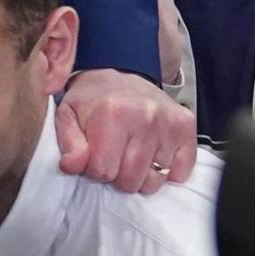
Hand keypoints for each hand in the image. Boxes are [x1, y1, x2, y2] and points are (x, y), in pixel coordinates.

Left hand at [55, 69, 197, 194]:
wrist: (120, 74)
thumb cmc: (93, 100)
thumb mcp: (68, 116)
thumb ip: (68, 144)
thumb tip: (70, 167)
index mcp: (113, 114)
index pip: (103, 172)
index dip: (94, 170)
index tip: (95, 155)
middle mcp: (146, 117)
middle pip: (130, 181)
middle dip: (117, 175)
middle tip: (113, 155)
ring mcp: (169, 123)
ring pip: (154, 181)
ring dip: (140, 175)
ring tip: (131, 153)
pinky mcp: (186, 127)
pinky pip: (180, 173)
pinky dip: (165, 171)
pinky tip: (152, 154)